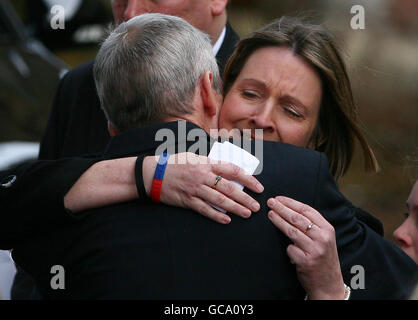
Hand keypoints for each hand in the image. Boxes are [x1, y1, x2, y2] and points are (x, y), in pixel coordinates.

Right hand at [143, 152, 263, 223]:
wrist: (153, 174)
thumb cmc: (176, 163)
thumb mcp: (195, 157)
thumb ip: (211, 164)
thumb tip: (230, 171)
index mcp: (206, 163)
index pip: (233, 170)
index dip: (248, 179)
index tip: (259, 187)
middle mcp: (202, 175)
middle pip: (229, 187)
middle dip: (245, 197)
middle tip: (256, 206)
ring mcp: (195, 189)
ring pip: (219, 199)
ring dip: (235, 207)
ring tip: (247, 213)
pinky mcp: (187, 200)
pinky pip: (204, 209)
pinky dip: (216, 214)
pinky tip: (227, 219)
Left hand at [267, 196, 345, 299]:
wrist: (329, 283)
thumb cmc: (323, 258)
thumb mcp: (324, 238)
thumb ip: (313, 225)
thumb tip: (290, 209)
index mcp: (328, 229)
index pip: (307, 210)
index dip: (291, 203)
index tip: (279, 198)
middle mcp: (323, 238)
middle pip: (298, 219)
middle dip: (282, 209)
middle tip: (270, 203)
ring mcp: (315, 249)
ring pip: (292, 231)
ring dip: (279, 221)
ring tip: (270, 215)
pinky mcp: (306, 261)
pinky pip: (291, 249)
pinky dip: (287, 247)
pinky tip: (286, 246)